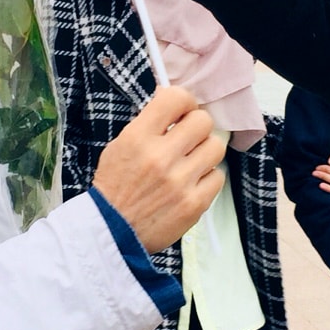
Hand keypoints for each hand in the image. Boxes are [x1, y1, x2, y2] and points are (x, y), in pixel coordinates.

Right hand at [92, 85, 226, 250]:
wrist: (112, 231)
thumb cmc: (116, 186)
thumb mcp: (120, 146)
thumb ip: (148, 125)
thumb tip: (178, 106)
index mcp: (138, 138)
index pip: (176, 98)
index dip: (185, 102)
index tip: (182, 112)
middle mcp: (160, 156)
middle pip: (203, 121)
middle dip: (196, 127)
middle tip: (188, 139)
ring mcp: (180, 182)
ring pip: (215, 147)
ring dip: (204, 152)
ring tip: (191, 162)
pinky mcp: (194, 204)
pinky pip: (218, 176)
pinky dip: (207, 178)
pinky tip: (192, 183)